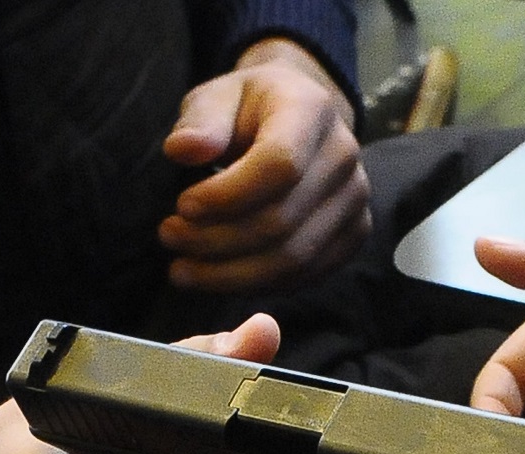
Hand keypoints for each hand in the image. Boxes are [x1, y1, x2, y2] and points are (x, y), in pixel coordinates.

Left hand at [160, 37, 368, 292]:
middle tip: (169, 237)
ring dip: (230, 274)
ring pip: (292, 259)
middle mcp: (343, 157)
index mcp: (312, 111)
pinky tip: (216, 277)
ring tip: (182, 269)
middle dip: (216, 240)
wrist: (298, 122)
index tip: (182, 206)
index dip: (227, 196)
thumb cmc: (249, 109)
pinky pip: (304, 275)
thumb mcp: (218, 96)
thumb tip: (182, 149)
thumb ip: (201, 120)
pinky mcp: (353, 235)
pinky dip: (255, 285)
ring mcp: (355, 201)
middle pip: (281, 220)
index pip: (280, 165)